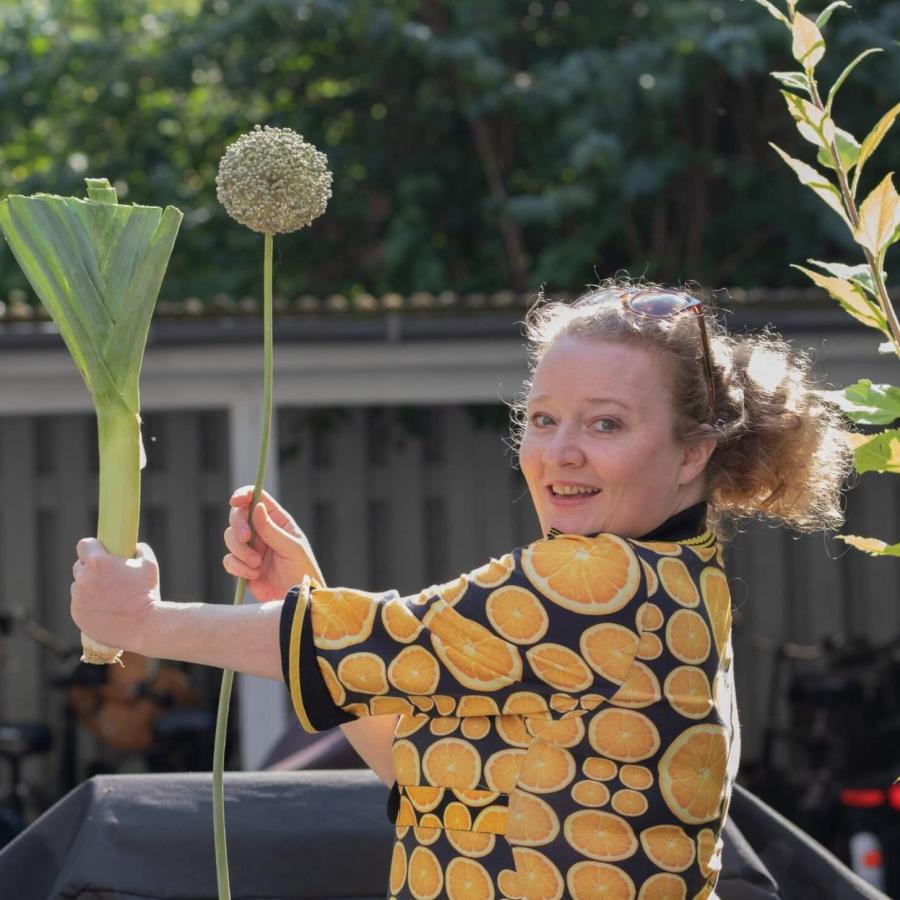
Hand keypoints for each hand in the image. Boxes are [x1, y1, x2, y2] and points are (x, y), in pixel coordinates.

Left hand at [70, 540, 159, 653]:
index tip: (100, 552)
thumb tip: (135, 547)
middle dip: (91, 569)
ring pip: (79, 587)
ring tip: (109, 596)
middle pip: (80, 566)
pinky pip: (80, 604)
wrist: (142, 626)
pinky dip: (89, 605)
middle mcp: (83, 578)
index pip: (84, 545)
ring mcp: (78, 598)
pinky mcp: (77, 614)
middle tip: (107, 576)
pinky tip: (105, 609)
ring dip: (89, 588)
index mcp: (97, 563)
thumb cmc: (147, 594)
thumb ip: (140, 551)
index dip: (92, 547)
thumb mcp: (149, 565)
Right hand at [223, 486, 323, 600]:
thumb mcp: (292, 548)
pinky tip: (254, 575)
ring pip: (230, 538)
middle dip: (238, 525)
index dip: (243, 495)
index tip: (235, 501)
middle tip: (246, 538)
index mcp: (277, 520)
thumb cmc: (302, 571)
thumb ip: (272, 530)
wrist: (294, 600)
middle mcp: (262, 531)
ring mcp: (250, 548)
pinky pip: (228, 560)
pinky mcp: (242, 566)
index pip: (257, 498)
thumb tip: (257, 506)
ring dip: (240, 551)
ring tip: (257, 565)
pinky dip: (238, 567)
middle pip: (237, 515)